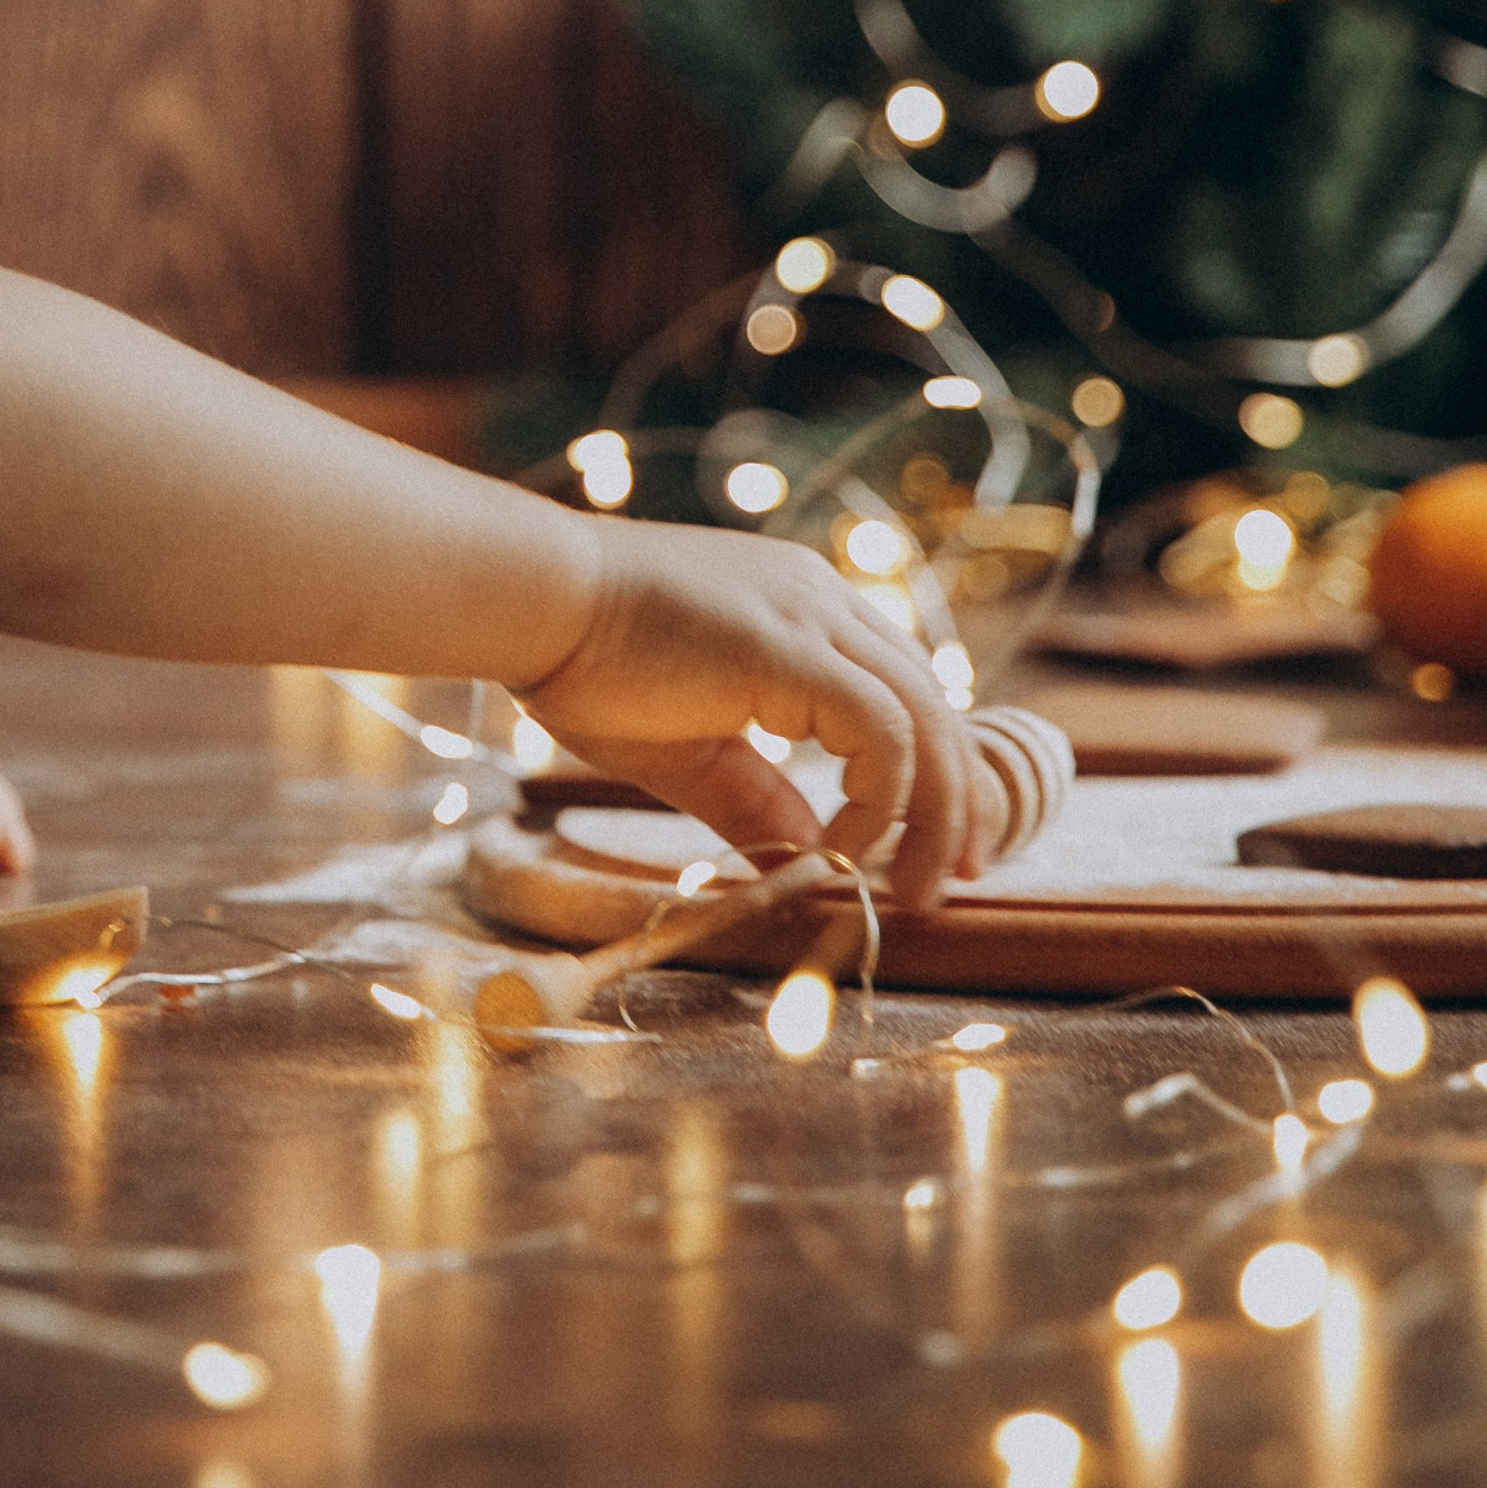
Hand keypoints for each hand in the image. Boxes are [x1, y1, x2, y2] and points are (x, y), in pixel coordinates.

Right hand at [517, 527, 976, 909]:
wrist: (530, 601)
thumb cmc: (584, 662)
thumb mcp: (687, 747)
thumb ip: (755, 795)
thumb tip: (810, 852)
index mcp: (802, 609)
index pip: (901, 687)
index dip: (929, 770)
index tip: (925, 846)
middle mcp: (822, 599)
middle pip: (934, 701)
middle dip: (956, 798)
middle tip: (954, 878)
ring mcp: (811, 614)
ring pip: (925, 715)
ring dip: (934, 811)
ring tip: (915, 889)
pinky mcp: (790, 646)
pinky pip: (881, 728)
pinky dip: (881, 798)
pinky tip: (845, 849)